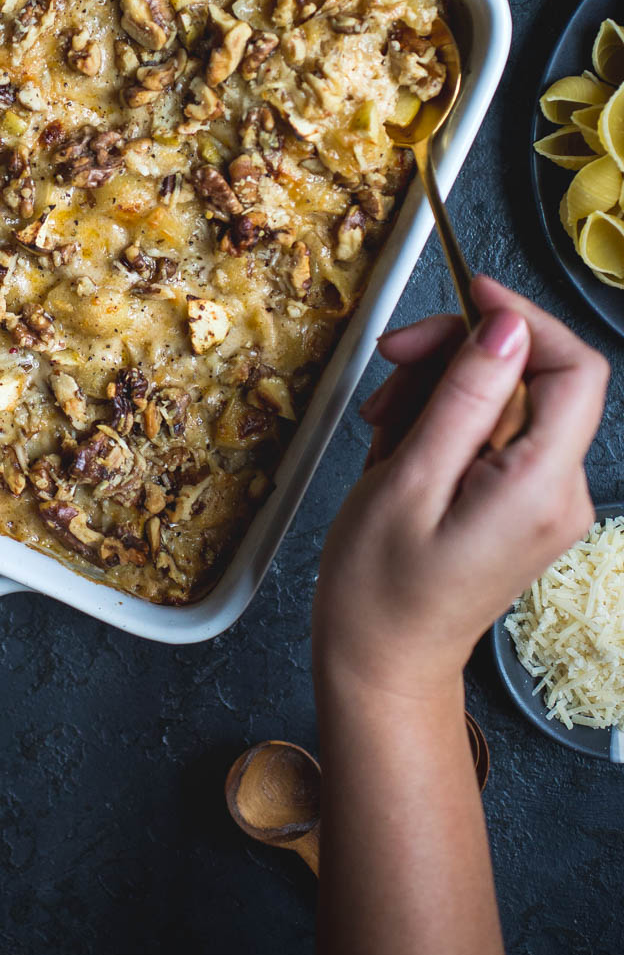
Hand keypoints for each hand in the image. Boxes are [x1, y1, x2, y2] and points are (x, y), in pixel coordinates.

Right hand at [313, 276, 608, 702]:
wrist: (382, 662)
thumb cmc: (380, 588)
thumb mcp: (407, 481)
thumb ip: (463, 399)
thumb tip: (505, 325)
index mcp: (540, 487)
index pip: (574, 368)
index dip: (523, 318)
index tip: (467, 292)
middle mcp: (559, 491)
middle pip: (532, 376)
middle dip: (460, 353)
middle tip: (393, 359)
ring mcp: (543, 498)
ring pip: (506, 397)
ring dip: (442, 386)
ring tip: (384, 417)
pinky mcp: (520, 502)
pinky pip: (493, 431)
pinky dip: (445, 419)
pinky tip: (400, 439)